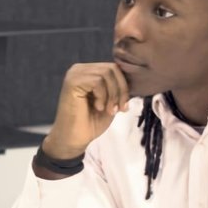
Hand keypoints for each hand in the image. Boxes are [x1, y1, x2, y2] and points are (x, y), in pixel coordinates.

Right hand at [37, 62, 130, 176]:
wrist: (74, 140)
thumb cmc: (91, 123)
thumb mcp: (111, 102)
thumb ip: (118, 87)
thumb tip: (135, 77)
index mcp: (89, 72)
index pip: (114, 68)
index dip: (124, 86)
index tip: (124, 107)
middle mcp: (80, 69)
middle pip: (112, 68)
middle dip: (121, 90)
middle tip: (118, 109)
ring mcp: (75, 74)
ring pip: (107, 73)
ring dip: (113, 95)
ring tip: (109, 110)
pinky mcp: (72, 82)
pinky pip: (98, 81)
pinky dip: (103, 96)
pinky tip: (98, 108)